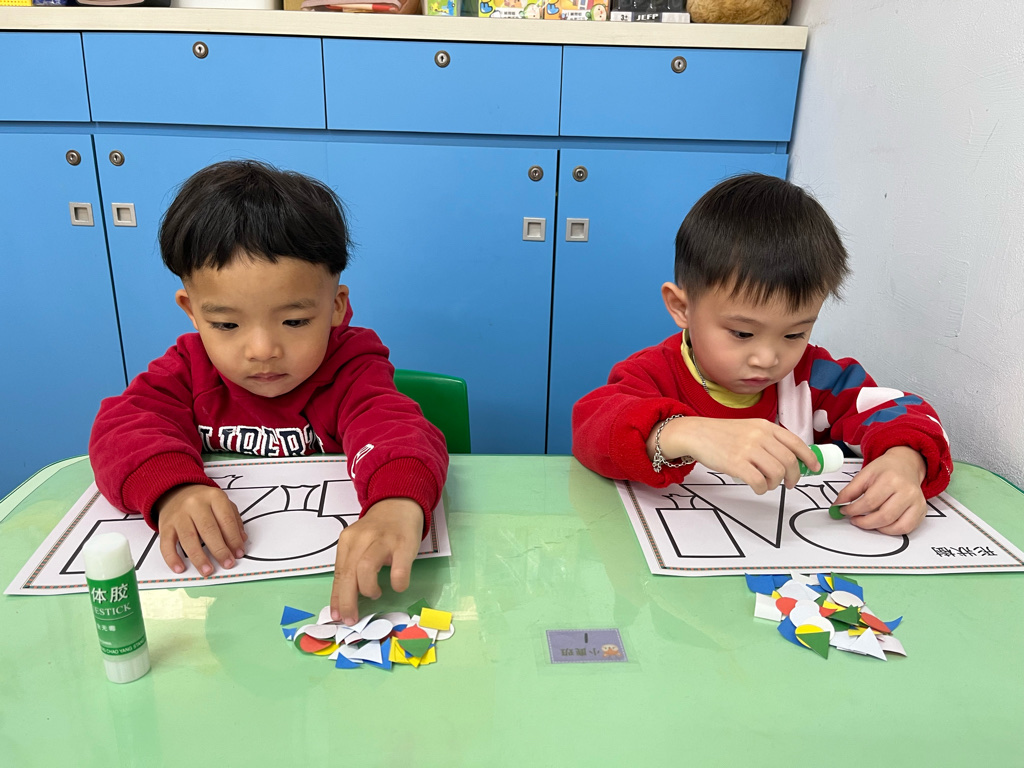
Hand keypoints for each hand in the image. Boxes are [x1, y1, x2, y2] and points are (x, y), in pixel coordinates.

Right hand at [155, 484, 246, 575]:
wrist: (175, 491)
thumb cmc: (202, 501)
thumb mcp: (222, 503)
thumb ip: (234, 520)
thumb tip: (241, 541)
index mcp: (214, 497)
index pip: (226, 520)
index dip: (234, 539)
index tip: (238, 553)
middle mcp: (195, 504)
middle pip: (208, 530)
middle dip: (219, 550)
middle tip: (227, 563)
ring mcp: (178, 515)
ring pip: (189, 538)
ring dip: (199, 558)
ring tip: (208, 570)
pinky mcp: (165, 526)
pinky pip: (166, 544)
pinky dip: (172, 558)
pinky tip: (180, 568)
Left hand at [330, 497, 423, 624]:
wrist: (400, 504)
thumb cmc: (378, 531)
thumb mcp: (359, 544)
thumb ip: (351, 567)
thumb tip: (343, 600)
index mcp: (348, 540)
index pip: (338, 572)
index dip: (336, 597)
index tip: (336, 615)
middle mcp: (362, 538)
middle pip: (348, 573)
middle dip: (347, 600)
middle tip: (351, 618)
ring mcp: (383, 540)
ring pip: (365, 568)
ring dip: (368, 589)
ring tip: (375, 593)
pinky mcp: (404, 543)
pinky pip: (398, 569)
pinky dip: (397, 583)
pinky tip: (397, 585)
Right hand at [650, 417, 819, 494]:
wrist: (695, 433)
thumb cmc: (721, 434)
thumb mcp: (749, 428)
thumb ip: (768, 440)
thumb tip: (791, 460)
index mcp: (765, 426)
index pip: (796, 442)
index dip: (809, 457)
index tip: (814, 468)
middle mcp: (759, 436)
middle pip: (789, 461)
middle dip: (794, 476)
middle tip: (790, 483)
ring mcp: (748, 449)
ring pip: (777, 473)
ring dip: (775, 483)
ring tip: (768, 483)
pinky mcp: (736, 464)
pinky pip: (760, 482)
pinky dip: (762, 489)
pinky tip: (757, 486)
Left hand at [833, 446, 926, 534]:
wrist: (906, 464)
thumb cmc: (886, 469)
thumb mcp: (865, 474)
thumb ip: (850, 490)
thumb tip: (837, 505)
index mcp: (891, 479)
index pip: (869, 502)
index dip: (853, 510)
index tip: (844, 511)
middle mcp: (906, 491)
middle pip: (883, 516)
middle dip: (864, 522)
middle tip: (854, 519)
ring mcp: (916, 502)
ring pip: (896, 525)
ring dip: (877, 528)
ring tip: (867, 522)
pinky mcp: (921, 510)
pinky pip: (907, 528)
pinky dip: (892, 531)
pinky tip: (882, 525)